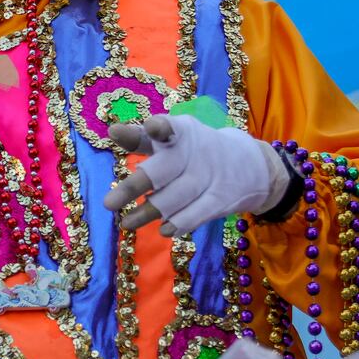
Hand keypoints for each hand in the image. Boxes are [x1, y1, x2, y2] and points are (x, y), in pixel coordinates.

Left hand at [101, 114, 288, 237]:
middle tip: (108, 204)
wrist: (250, 164)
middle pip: (163, 169)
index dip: (158, 127)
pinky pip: (197, 214)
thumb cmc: (194, 148)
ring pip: (176, 197)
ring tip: (126, 223)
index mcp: (179, 131)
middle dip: (134, 187)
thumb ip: (141, 136)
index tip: (145, 128)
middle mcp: (193, 151)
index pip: (167, 127)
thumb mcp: (171, 135)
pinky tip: (163, 230)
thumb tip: (114, 132)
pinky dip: (179, 223)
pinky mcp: (220, 198)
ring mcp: (209, 175)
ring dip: (148, 212)